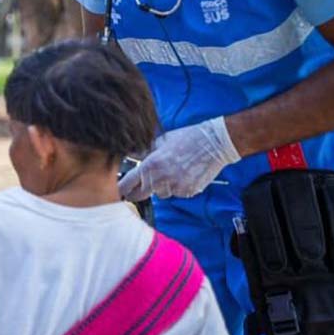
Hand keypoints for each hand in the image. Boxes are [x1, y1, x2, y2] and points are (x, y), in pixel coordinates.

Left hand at [119, 116, 240, 200]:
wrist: (214, 144)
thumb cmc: (187, 139)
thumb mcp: (161, 141)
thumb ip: (144, 152)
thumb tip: (130, 155)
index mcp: (150, 165)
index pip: (127, 184)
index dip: (121, 188)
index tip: (119, 190)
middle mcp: (160, 179)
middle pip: (140, 195)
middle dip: (137, 192)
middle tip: (138, 188)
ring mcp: (175, 188)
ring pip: (160, 194)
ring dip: (160, 187)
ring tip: (171, 171)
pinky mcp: (187, 192)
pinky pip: (175, 194)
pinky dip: (176, 187)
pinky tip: (183, 174)